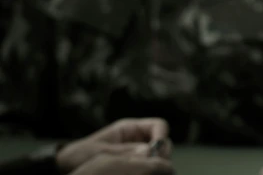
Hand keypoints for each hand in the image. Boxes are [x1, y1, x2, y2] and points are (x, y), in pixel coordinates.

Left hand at [56, 118, 170, 172]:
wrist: (64, 169)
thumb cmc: (79, 156)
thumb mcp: (101, 153)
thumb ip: (125, 152)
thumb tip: (149, 153)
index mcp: (130, 129)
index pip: (159, 126)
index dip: (162, 137)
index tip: (156, 153)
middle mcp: (137, 139)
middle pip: (163, 143)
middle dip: (161, 155)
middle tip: (153, 168)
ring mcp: (136, 153)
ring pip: (158, 157)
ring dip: (155, 165)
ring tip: (145, 172)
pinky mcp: (133, 166)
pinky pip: (147, 167)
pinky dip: (147, 171)